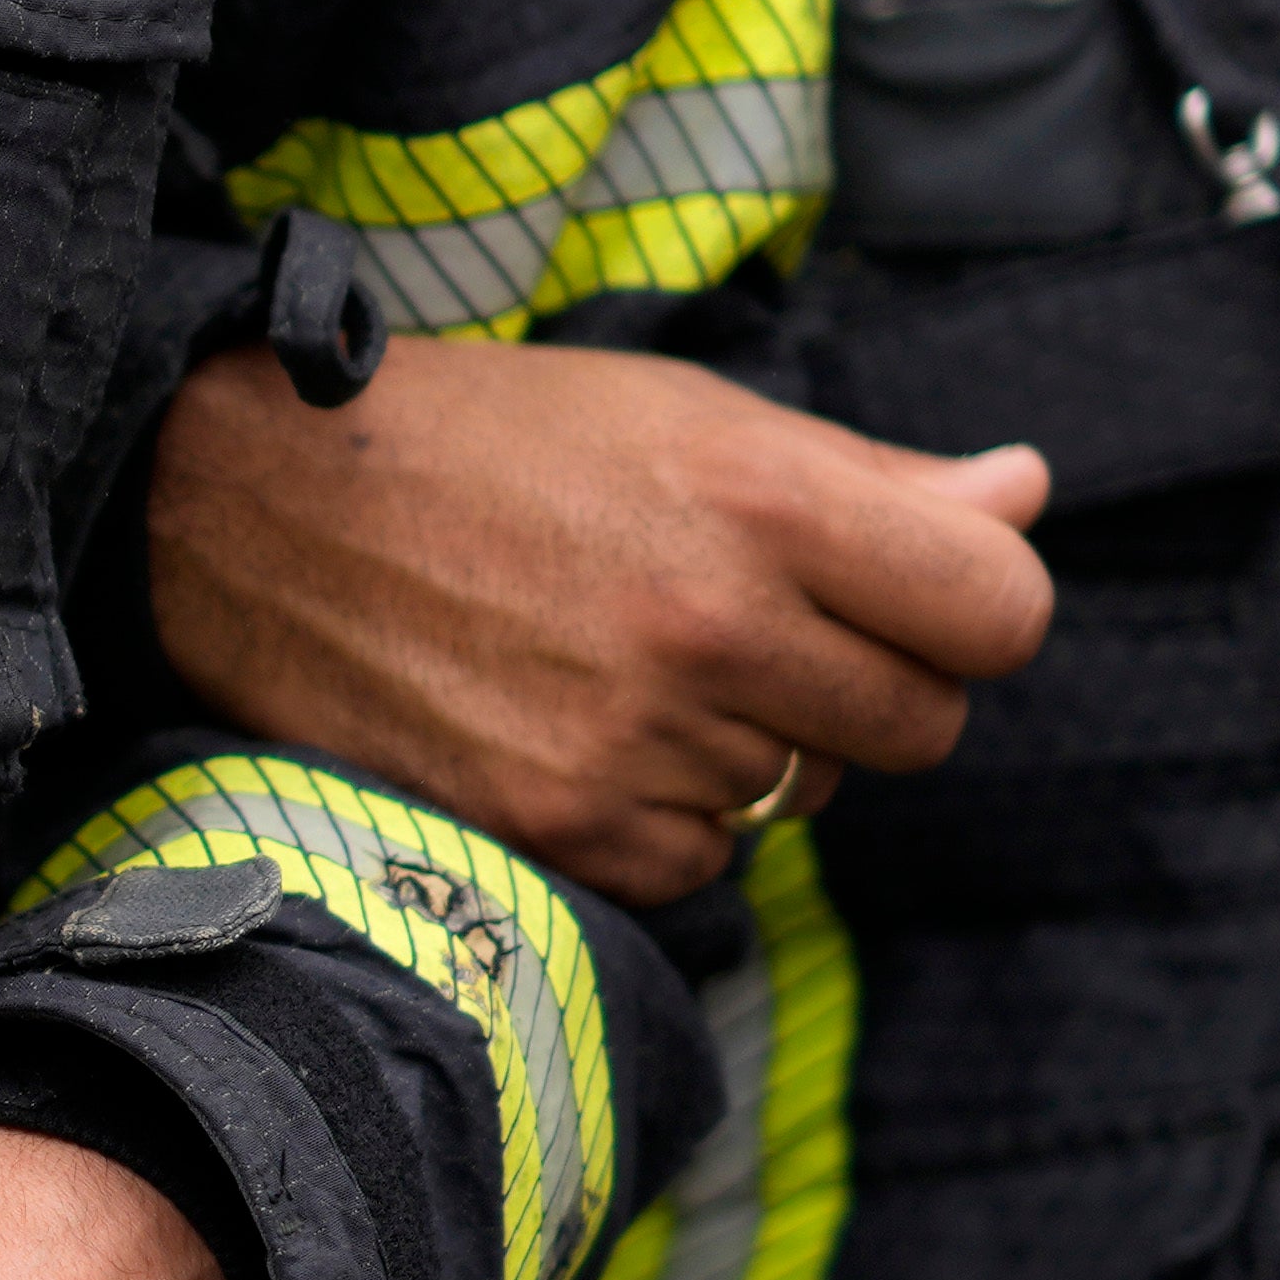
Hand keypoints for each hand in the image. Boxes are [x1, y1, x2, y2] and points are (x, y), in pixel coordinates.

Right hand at [143, 337, 1053, 903]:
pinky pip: (701, 862)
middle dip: (865, 686)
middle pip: (921, 723)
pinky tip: (582, 734)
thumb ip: (868, 480)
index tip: (915, 595)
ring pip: (803, 799)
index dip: (974, 607)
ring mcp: (635, 741)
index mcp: (764, 499)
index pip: (1000, 611)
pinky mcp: (560, 826)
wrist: (255, 508)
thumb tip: (1024, 496)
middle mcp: (710, 627)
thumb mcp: (687, 417)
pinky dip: (664, 816)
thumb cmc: (487, 442)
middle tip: (757, 632)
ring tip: (632, 667)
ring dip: (751, 749)